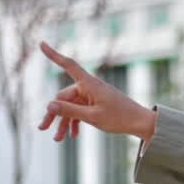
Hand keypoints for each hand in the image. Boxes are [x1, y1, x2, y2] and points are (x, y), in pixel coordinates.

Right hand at [37, 41, 156, 141]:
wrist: (141, 123)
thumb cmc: (120, 118)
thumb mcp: (93, 117)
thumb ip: (70, 111)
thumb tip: (49, 105)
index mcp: (89, 84)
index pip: (68, 65)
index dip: (54, 55)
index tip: (42, 43)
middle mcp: (89, 87)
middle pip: (63, 97)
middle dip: (54, 114)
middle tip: (42, 129)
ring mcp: (92, 96)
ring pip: (71, 107)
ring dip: (64, 122)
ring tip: (58, 140)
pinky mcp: (96, 104)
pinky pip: (80, 111)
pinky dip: (76, 122)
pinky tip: (73, 136)